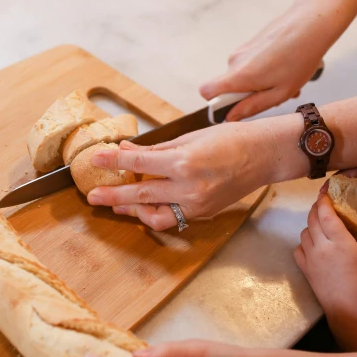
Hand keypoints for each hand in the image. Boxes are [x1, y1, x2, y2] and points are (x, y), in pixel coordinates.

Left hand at [87, 120, 271, 229]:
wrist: (264, 155)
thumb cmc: (231, 139)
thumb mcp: (190, 138)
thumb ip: (156, 148)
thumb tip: (127, 149)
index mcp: (184, 162)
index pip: (139, 162)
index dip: (113, 161)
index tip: (95, 159)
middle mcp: (189, 187)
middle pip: (141, 193)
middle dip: (112, 195)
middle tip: (92, 196)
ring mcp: (197, 204)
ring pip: (154, 215)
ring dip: (132, 210)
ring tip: (117, 204)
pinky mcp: (204, 214)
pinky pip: (172, 218)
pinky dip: (155, 212)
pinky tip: (143, 206)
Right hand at [199, 0, 334, 120]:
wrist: (312, 23)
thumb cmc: (300, 58)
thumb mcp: (280, 93)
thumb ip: (252, 107)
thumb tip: (231, 117)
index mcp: (239, 75)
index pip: (206, 91)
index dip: (215, 103)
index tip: (236, 107)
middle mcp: (235, 61)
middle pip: (229, 87)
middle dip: (249, 95)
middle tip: (276, 93)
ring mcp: (242, 50)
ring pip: (243, 76)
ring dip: (261, 82)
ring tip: (286, 79)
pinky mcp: (251, 43)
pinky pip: (251, 64)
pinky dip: (265, 70)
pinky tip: (286, 67)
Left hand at [294, 192, 356, 350]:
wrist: (351, 316)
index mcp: (341, 244)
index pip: (327, 214)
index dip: (325, 198)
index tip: (327, 188)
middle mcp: (322, 249)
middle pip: (313, 219)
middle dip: (318, 207)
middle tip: (326, 201)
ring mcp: (311, 261)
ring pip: (304, 232)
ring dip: (312, 223)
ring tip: (323, 222)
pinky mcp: (306, 272)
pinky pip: (299, 249)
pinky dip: (305, 241)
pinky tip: (314, 243)